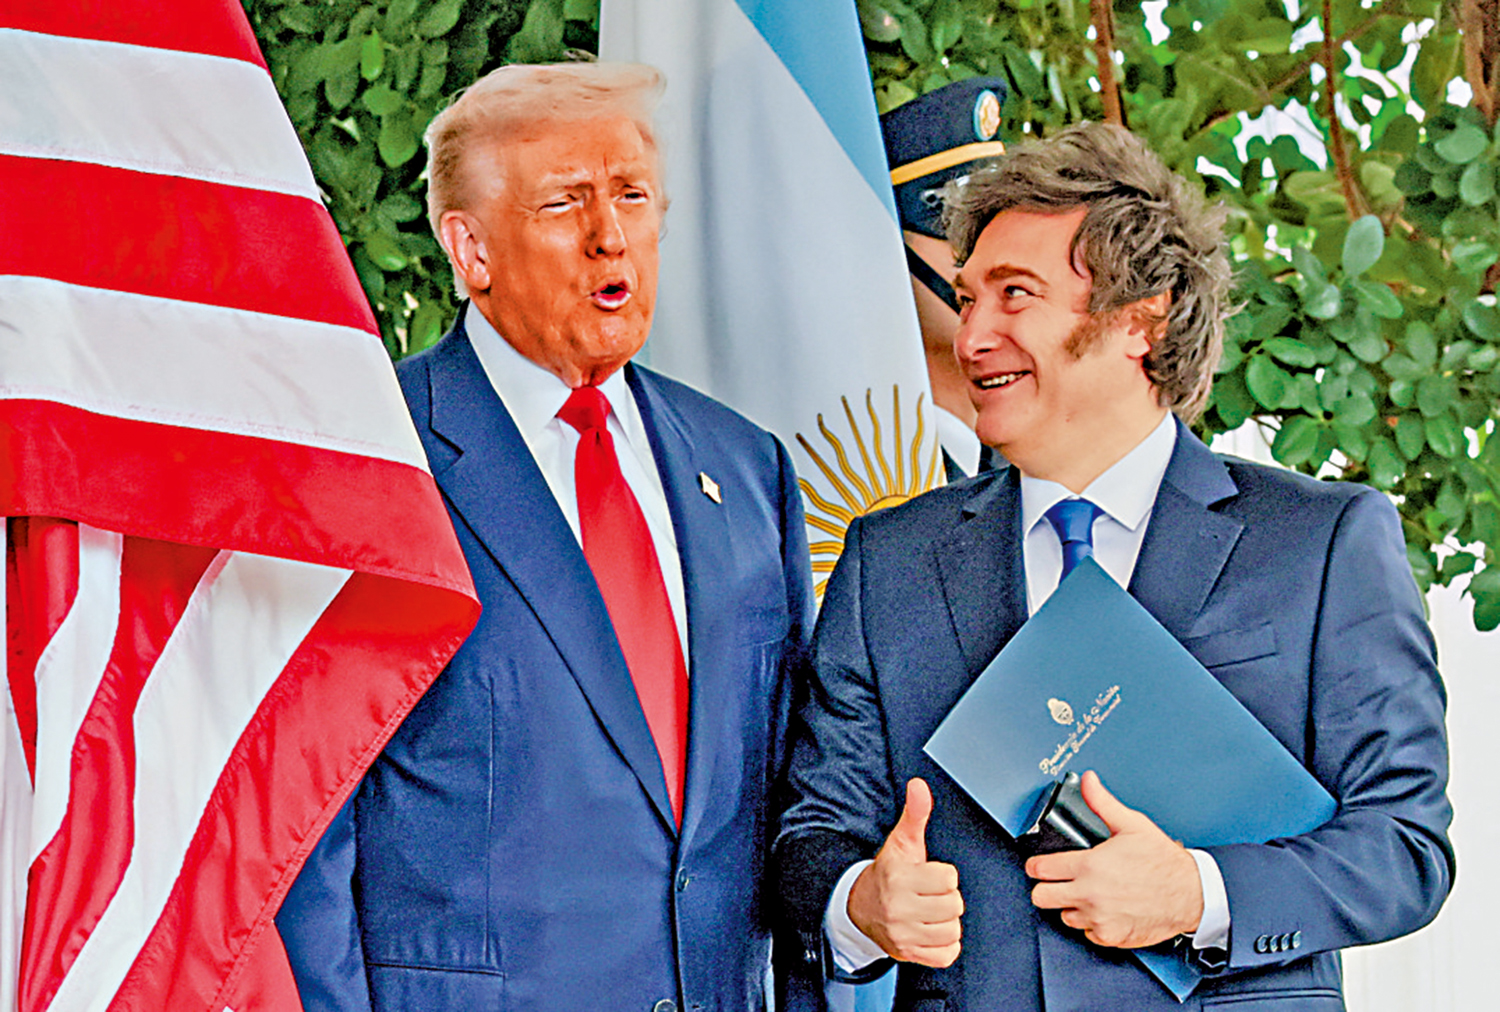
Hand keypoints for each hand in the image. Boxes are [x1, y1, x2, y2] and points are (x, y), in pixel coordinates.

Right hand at [846, 778, 963, 966]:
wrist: (861, 906)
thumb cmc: (889, 872)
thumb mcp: (902, 841)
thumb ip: (915, 813)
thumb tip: (919, 785)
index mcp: (899, 878)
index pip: (949, 878)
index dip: (943, 875)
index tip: (928, 875)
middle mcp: (898, 908)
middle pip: (954, 905)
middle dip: (946, 898)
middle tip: (929, 894)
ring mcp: (902, 934)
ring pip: (952, 930)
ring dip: (947, 921)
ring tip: (930, 911)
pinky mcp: (907, 953)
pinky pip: (946, 954)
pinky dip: (944, 945)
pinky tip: (931, 930)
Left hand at [1024, 770, 1202, 948]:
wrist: (1191, 894)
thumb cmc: (1163, 862)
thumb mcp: (1132, 824)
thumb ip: (1102, 802)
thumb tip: (1088, 780)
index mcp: (1089, 866)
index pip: (1040, 870)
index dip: (1036, 865)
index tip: (1038, 866)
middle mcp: (1089, 894)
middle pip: (1041, 897)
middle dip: (1046, 888)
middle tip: (1056, 882)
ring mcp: (1099, 918)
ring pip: (1064, 916)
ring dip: (1072, 906)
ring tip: (1088, 894)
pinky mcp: (1110, 936)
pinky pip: (1087, 933)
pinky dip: (1092, 924)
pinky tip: (1105, 909)